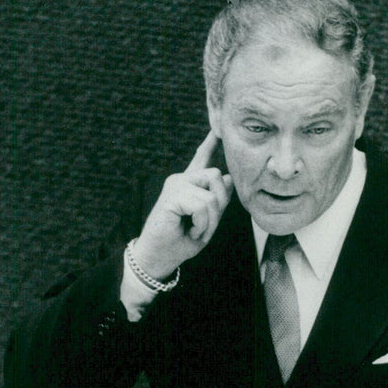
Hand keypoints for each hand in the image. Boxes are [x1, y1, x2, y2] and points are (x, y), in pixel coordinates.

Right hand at [131, 131, 233, 280]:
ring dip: (210, 220)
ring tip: (195, 230)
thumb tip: (228, 177)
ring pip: (212, 195)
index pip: (201, 160)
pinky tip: (190, 230)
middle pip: (217, 176)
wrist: (159, 258)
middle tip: (204, 227)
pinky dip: (201, 224)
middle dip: (219, 206)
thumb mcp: (206, 223)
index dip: (210, 144)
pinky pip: (202, 206)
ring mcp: (175, 185)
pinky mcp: (172, 195)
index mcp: (188, 185)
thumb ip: (217, 201)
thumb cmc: (180, 242)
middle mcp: (181, 180)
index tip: (216, 129)